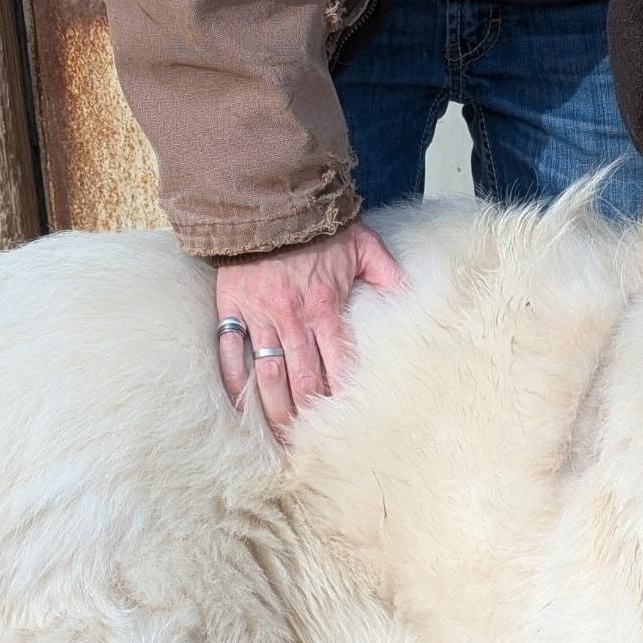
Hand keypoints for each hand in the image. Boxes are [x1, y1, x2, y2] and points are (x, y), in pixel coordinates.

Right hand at [215, 223, 405, 434]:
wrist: (268, 199)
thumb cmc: (320, 227)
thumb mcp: (364, 245)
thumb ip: (388, 275)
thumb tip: (412, 300)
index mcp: (326, 308)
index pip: (338, 364)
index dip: (341, 398)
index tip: (347, 424)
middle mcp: (292, 318)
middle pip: (302, 380)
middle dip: (308, 416)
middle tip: (311, 444)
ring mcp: (259, 316)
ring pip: (267, 375)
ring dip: (274, 409)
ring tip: (281, 435)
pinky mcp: (232, 310)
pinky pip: (230, 354)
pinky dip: (235, 383)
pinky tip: (242, 407)